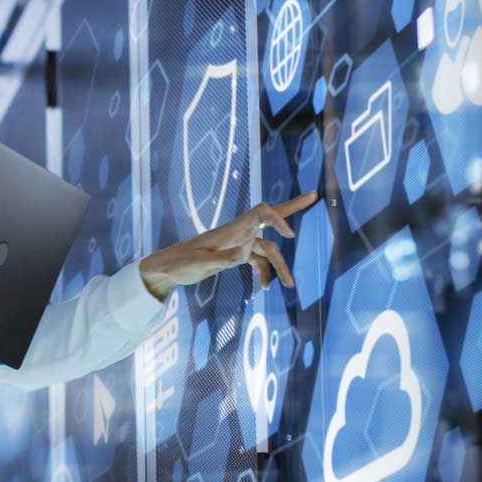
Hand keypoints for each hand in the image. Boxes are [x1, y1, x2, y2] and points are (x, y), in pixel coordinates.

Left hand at [138, 192, 318, 299]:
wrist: (166, 268)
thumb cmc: (180, 264)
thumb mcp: (199, 265)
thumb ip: (223, 259)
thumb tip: (246, 254)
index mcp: (231, 230)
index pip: (260, 213)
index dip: (277, 219)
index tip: (289, 236)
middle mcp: (238, 233)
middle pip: (270, 216)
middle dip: (293, 207)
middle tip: (315, 195)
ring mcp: (237, 243)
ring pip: (267, 249)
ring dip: (280, 266)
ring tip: (290, 285)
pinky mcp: (234, 254)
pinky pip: (257, 260)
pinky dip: (264, 272)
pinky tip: (264, 287)